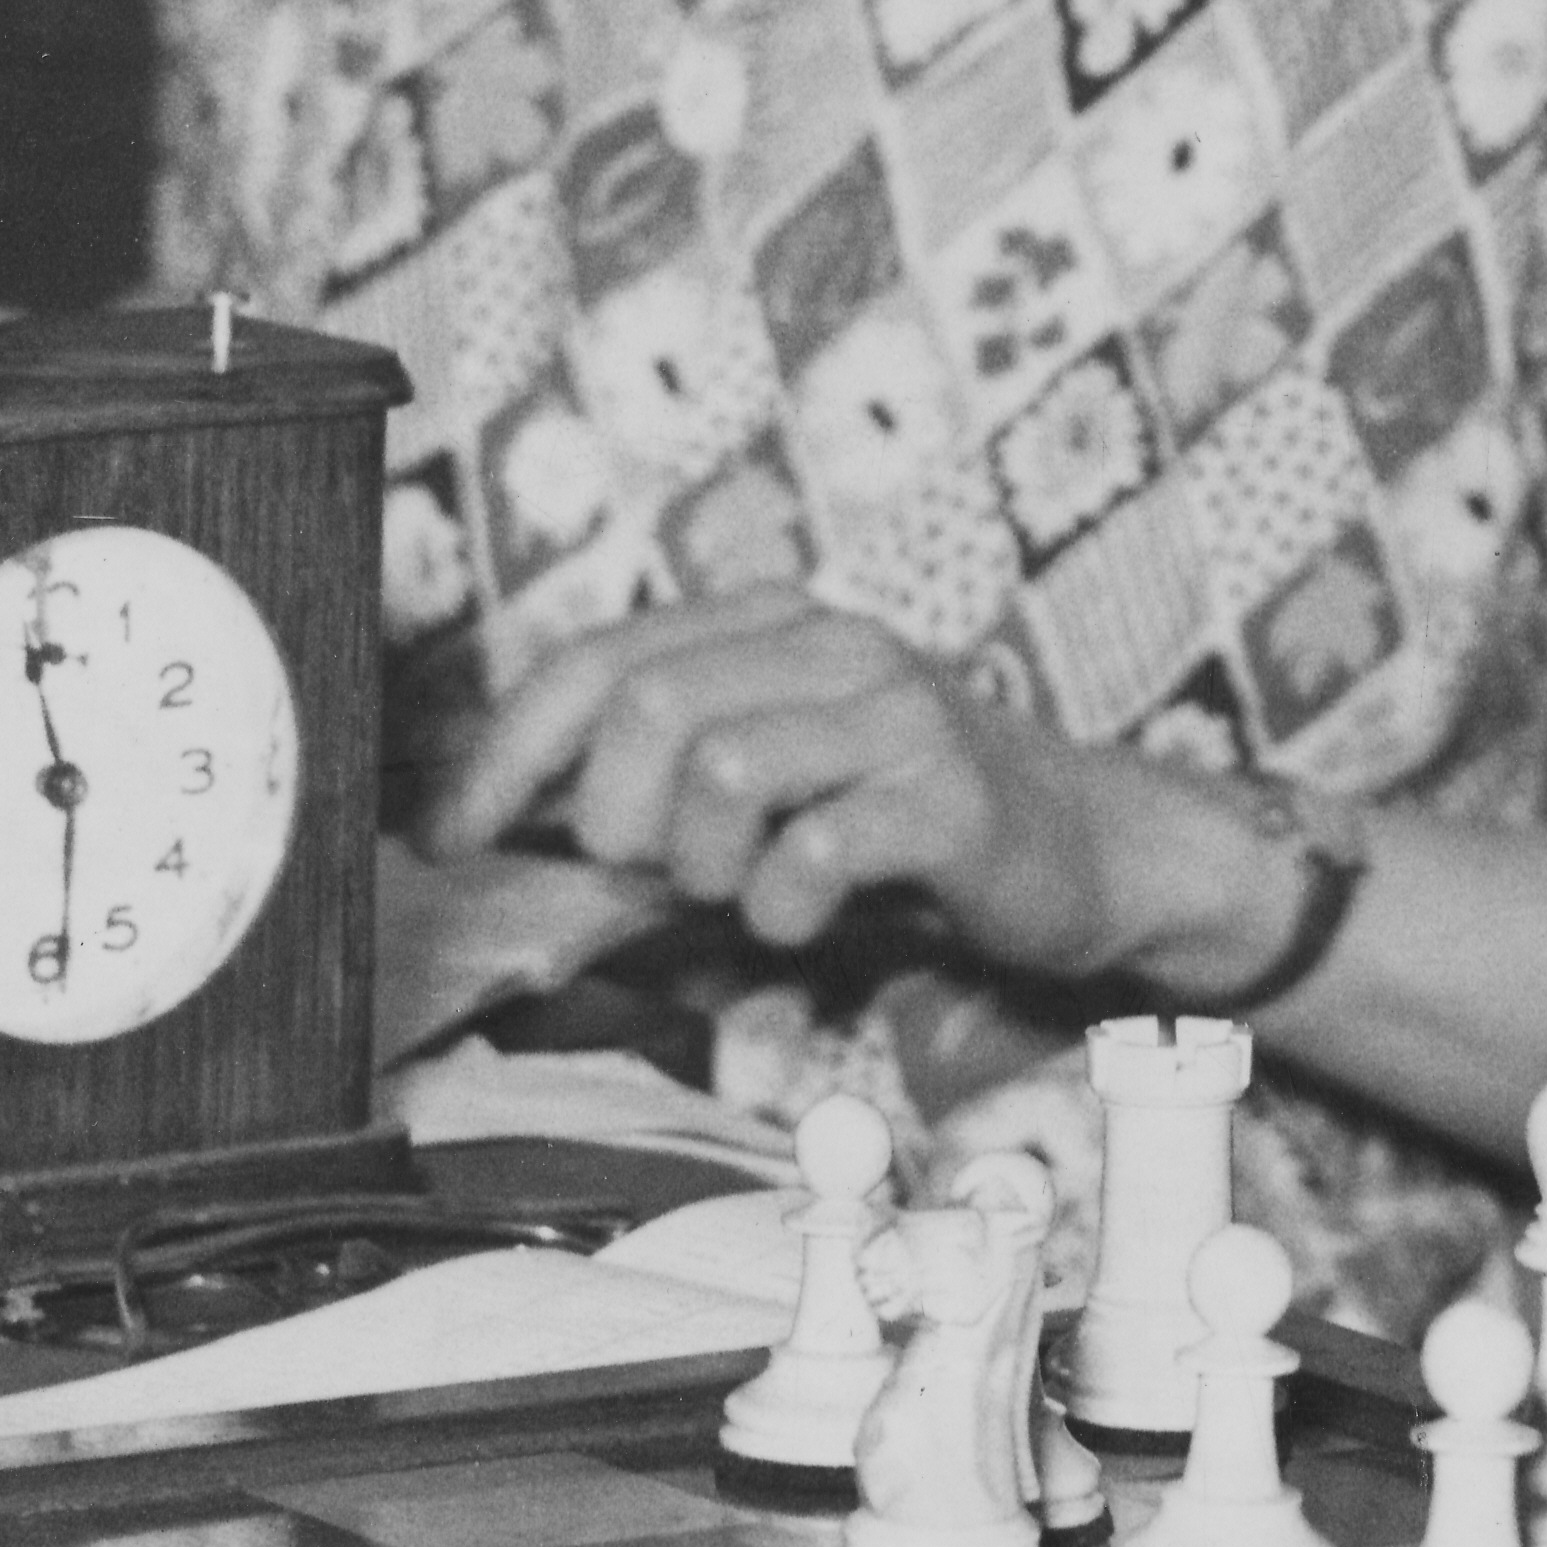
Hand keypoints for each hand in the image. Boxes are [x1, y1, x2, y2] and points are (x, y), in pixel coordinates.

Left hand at [429, 587, 1225, 978]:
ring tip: (741, 891)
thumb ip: (658, 784)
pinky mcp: (951, 798)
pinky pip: (817, 851)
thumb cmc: (906, 823)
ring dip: (699, 864)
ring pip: (723, 768)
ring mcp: (902, 715)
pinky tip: (804, 919)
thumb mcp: (777, 784)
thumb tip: (504, 823)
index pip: (598, 659)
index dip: (506, 752)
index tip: (453, 837)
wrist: (1092, 849)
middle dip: (612, 814)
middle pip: (649, 705)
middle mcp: (837, 647)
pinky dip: (780, 907)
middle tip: (647, 876)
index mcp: (777, 627)